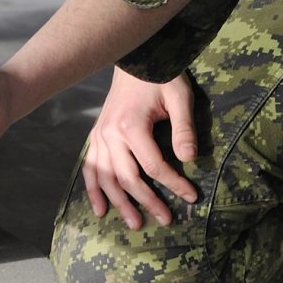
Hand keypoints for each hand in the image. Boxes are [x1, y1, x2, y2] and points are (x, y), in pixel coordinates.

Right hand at [81, 67, 199, 229]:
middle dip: (148, 201)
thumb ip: (183, 129)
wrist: (135, 59)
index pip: (153, 166)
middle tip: (165, 220)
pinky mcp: (97, 135)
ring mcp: (100, 136)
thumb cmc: (160, 76)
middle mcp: (110, 134)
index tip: (191, 196)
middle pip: (128, 178)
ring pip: (106, 178)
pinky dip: (94, 190)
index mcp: (131, 125)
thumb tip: (190, 159)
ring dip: (120, 203)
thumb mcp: (179, 98)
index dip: (173, 184)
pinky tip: (100, 209)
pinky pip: (90, 167)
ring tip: (135, 223)